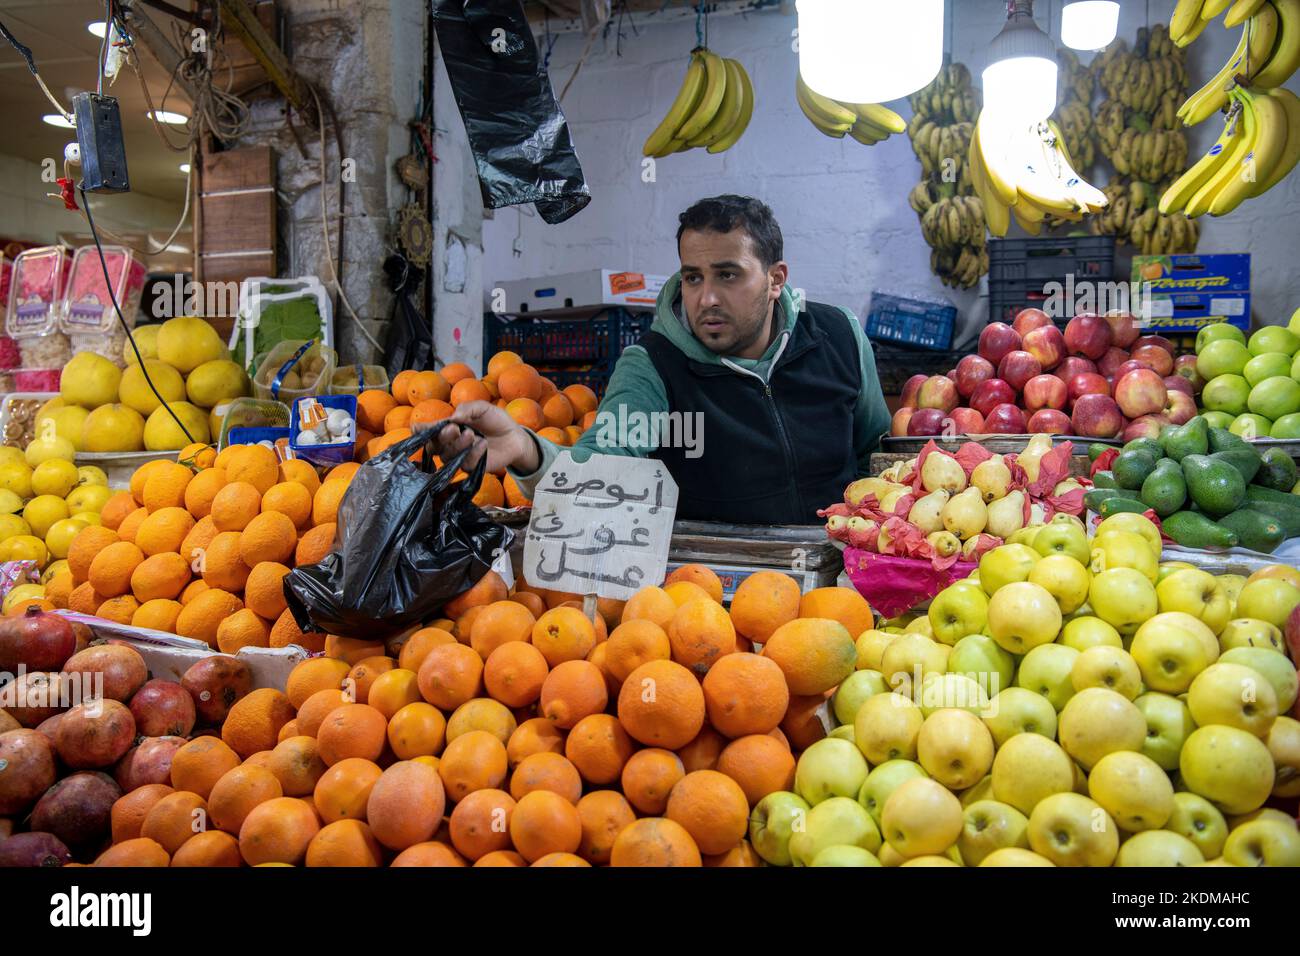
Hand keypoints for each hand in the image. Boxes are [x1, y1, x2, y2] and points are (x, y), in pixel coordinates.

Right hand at [413, 400, 539, 473]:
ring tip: (472, 434)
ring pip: (447, 456)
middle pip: (433, 446)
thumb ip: (467, 409)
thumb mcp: (482, 408)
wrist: (514, 436)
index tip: (420, 427)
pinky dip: (473, 453)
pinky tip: (483, 444)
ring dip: (458, 444)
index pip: (428, 431)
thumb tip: (452, 416)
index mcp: (447, 427)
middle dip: (441, 436)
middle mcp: (449, 444)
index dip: (421, 430)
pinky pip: (465, 464)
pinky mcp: (471, 467)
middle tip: (454, 428)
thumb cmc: (494, 420)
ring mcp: (459, 457)